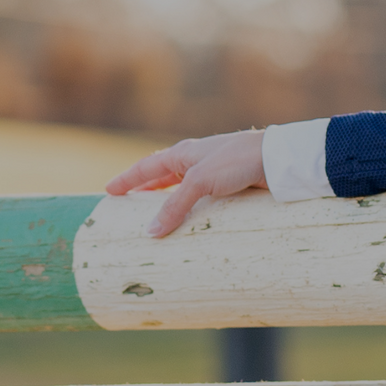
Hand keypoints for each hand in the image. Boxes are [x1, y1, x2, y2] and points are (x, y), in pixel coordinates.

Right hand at [104, 130, 267, 237]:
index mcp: (183, 153)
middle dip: (146, 190)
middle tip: (129, 204)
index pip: (146, 167)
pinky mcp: (229, 185)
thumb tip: (151, 232)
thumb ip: (175, 206)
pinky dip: (191, 210)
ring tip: (157, 218)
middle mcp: (195, 161)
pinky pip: (203, 200)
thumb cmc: (236, 160)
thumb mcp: (200, 181)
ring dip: (169, 202)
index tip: (109, 190)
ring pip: (183, 190)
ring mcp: (213, 173)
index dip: (127, 179)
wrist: (276, 159)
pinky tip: (191, 222)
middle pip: (163, 177)